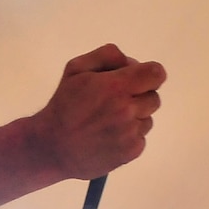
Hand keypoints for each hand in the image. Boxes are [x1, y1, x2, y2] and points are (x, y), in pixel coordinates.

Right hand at [27, 44, 163, 178]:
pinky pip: (141, 138)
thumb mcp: (76, 68)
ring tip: (109, 121)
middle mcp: (128, 110)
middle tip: (116, 101)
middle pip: (153, 97)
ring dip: (134, 117)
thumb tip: (131, 63)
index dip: (149, 74)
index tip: (137, 79)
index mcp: (116, 87)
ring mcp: (131, 133)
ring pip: (148, 118)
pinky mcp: (131, 152)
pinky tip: (110, 136)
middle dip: (139, 96)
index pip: (156, 74)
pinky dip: (129, 136)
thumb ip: (106, 56)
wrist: (52, 147)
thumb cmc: (64, 105)